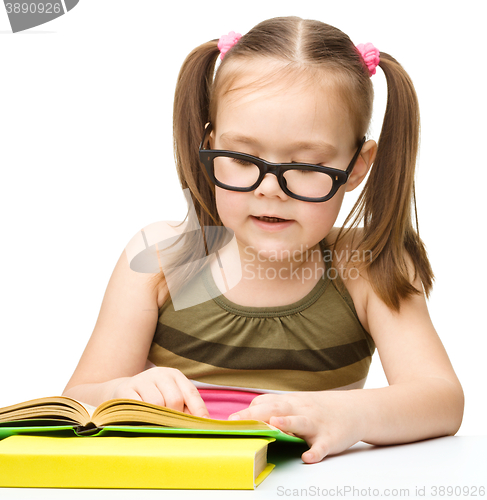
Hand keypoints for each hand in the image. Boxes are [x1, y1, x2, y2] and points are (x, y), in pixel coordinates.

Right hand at [110, 367, 208, 416]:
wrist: (123, 391)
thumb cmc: (154, 398)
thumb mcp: (171, 397)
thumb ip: (186, 408)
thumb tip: (203, 423)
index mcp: (174, 375)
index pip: (191, 392)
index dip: (199, 410)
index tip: (204, 425)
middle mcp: (159, 373)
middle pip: (175, 399)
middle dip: (175, 416)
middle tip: (171, 426)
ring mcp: (141, 380)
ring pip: (157, 403)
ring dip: (159, 418)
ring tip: (156, 423)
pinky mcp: (125, 389)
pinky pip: (139, 406)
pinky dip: (143, 416)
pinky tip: (142, 420)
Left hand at [228, 391, 364, 463]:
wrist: (354, 409)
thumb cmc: (317, 408)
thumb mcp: (295, 403)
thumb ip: (272, 407)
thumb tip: (245, 415)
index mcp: (289, 402)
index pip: (264, 402)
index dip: (247, 412)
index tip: (229, 421)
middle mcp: (300, 410)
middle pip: (277, 409)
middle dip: (257, 415)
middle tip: (238, 423)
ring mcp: (316, 423)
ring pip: (300, 422)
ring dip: (288, 423)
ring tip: (275, 426)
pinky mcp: (330, 438)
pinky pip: (322, 446)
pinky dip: (315, 451)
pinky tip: (308, 457)